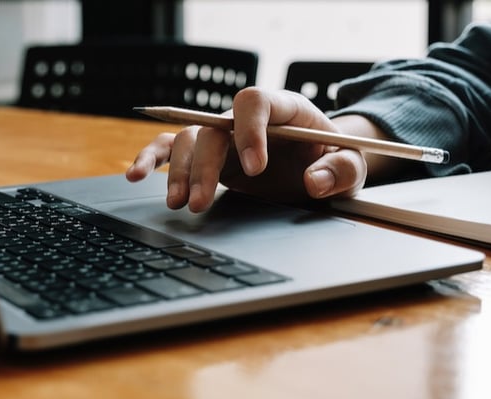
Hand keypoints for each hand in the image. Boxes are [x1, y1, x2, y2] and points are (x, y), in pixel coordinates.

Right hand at [126, 87, 371, 211]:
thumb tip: (314, 181)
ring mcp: (226, 137)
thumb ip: (341, 171)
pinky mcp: (211, 156)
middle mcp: (248, 119)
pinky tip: (137, 174)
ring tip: (180, 204)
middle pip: (214, 127)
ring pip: (190, 140)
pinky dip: (153, 159)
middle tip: (201, 202)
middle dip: (205, 166)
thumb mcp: (353, 166)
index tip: (255, 168)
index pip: (255, 101)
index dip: (250, 130)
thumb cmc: (335, 158)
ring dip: (179, 171)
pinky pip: (175, 149)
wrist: (323, 163)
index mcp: (285, 109)